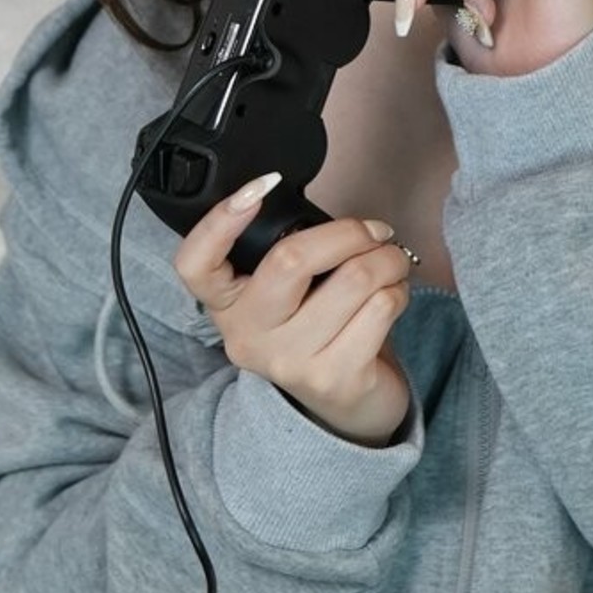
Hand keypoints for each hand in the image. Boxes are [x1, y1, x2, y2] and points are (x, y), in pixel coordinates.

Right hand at [174, 183, 413, 446]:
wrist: (347, 408)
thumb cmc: (320, 330)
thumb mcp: (287, 295)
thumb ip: (291, 256)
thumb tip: (342, 223)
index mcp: (226, 306)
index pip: (194, 264)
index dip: (219, 219)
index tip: (261, 185)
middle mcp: (247, 336)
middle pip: (290, 260)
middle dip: (348, 232)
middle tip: (375, 230)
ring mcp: (288, 361)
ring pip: (352, 279)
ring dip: (388, 259)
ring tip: (393, 261)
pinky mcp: (334, 378)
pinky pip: (380, 308)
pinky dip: (398, 289)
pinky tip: (394, 294)